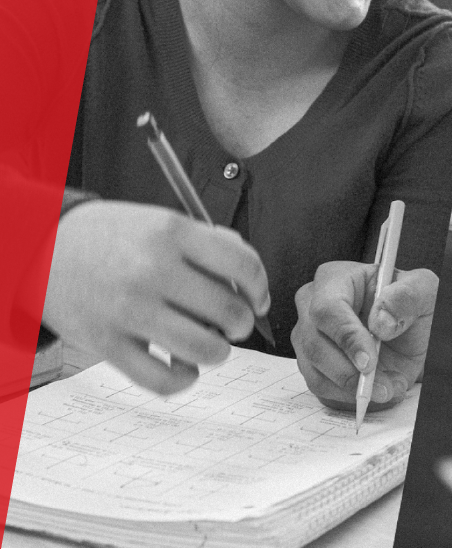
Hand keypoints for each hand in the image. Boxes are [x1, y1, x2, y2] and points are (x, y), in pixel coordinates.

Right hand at [41, 200, 270, 395]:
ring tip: (213, 345)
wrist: (42, 247)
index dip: (261, 287)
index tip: (258, 299)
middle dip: (243, 323)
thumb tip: (251, 280)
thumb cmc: (111, 236)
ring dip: (220, 352)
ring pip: (204, 348)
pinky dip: (184, 379)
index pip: (243, 264)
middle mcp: (151, 270)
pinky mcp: (105, 344)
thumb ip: (210, 243)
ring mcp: (127, 309)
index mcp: (172, 233)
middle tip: (235, 324)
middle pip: (229, 310)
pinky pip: (161, 379)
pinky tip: (184, 366)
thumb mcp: (162, 221)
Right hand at [292, 262, 435, 411]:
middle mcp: (311, 308)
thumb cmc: (409, 302)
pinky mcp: (313, 365)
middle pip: (314, 345)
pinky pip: (322, 388)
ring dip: (351, 389)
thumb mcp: (422, 289)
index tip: (368, 362)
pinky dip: (349, 397)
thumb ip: (407, 297)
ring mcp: (308, 339)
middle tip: (380, 386)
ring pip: (315, 372)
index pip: (327, 309)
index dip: (347, 338)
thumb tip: (380, 321)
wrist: (409, 328)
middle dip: (348, 372)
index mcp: (335, 279)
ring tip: (387, 388)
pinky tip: (377, 390)